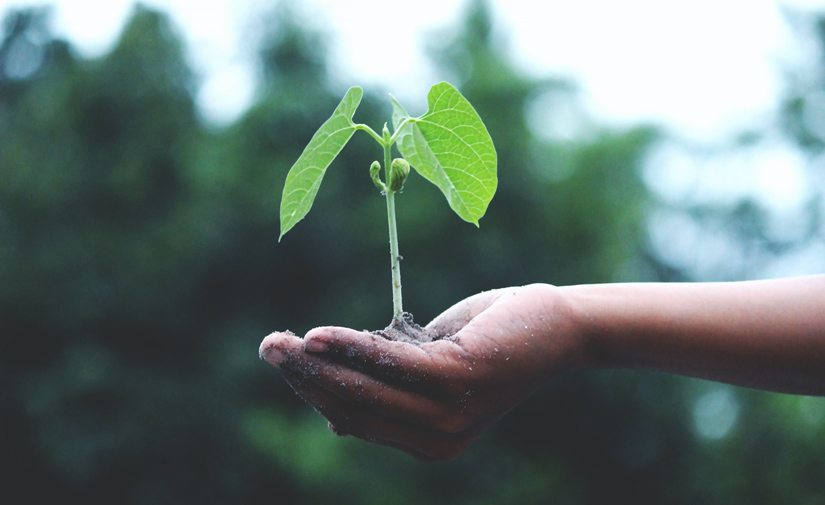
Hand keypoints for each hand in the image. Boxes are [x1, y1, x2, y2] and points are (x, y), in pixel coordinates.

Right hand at [259, 284, 590, 460]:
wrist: (555, 326)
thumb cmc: (489, 341)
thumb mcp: (430, 368)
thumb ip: (389, 388)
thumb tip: (334, 416)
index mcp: (427, 441)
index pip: (356, 419)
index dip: (315, 391)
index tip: (285, 361)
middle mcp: (437, 440)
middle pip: (353, 408)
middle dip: (305, 378)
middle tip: (268, 347)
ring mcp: (448, 415)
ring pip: (365, 389)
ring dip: (317, 364)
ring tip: (280, 342)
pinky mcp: (458, 380)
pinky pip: (391, 364)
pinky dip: (352, 348)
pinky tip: (318, 336)